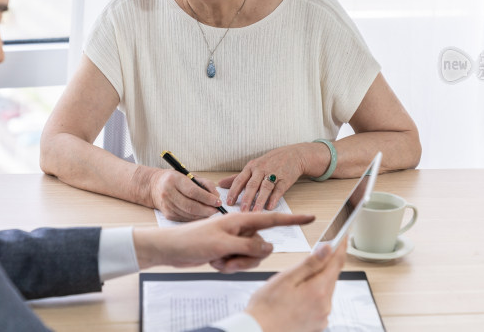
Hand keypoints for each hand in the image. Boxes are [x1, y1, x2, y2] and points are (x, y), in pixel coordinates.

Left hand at [133, 212, 315, 271]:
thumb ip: (250, 246)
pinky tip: (214, 262)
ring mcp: (235, 240)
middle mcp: (241, 228)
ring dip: (235, 264)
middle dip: (246, 258)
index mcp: (241, 219)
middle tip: (226, 258)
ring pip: (252, 258)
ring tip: (218, 259)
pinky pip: (240, 263)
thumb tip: (270, 248)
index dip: (293, 218)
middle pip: (261, 247)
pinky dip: (228, 266)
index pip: (272, 218)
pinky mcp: (228, 251)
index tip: (311, 216)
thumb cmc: (193, 240)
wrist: (172, 249)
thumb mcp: (224, 244)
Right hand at [149, 168, 222, 220]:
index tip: (218, 202)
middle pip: (191, 206)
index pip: (193, 192)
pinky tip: (202, 214)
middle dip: (207, 210)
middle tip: (217, 210)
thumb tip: (216, 197)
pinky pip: (185, 219)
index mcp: (174, 179)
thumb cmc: (176, 179)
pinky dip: (196, 217)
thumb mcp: (190, 175)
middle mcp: (168, 193)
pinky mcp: (168, 214)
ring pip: (189, 214)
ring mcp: (167, 205)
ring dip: (203, 215)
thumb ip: (205, 184)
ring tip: (212, 211)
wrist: (154, 186)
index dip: (207, 198)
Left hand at [219, 143, 318, 211]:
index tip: (229, 202)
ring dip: (259, 200)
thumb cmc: (271, 162)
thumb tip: (220, 183)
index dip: (234, 191)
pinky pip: (278, 189)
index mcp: (251, 167)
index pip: (240, 179)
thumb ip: (238, 177)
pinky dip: (274, 198)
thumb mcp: (253, 166)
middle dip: (246, 198)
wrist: (294, 155)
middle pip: (252, 185)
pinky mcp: (285, 179)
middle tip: (242, 211)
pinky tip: (269, 207)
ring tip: (255, 212)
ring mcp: (274, 173)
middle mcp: (261, 169)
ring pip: (265, 188)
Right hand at [245, 238, 347, 331]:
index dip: (340, 247)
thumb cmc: (266, 307)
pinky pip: (322, 304)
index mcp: (318, 290)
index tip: (343, 236)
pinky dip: (316, 295)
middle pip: (332, 276)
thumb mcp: (286, 278)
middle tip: (322, 250)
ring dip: (320, 279)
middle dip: (328, 263)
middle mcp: (325, 305)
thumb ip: (309, 263)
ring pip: (327, 290)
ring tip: (302, 277)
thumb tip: (327, 249)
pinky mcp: (317, 325)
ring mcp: (322, 317)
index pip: (336, 263)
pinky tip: (301, 294)